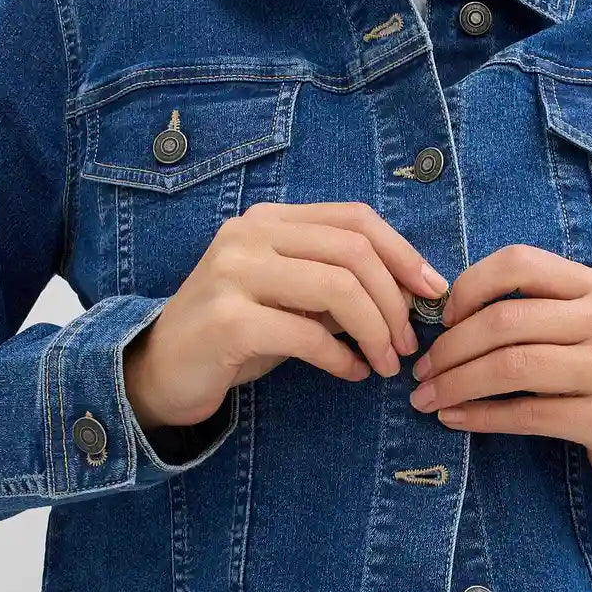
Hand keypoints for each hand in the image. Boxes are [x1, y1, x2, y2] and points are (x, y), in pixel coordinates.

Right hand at [122, 202, 448, 430]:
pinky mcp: (228, 320)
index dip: (403, 252)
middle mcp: (249, 235)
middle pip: (353, 251)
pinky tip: (352, 373)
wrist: (158, 371)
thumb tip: (410, 294)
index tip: (433, 292)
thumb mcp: (289, 297)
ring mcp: (234, 274)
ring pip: (338, 289)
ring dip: (376, 331)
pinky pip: (309, 335)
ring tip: (386, 363)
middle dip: (395, 301)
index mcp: (268, 220)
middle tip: (409, 343)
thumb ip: (336, 283)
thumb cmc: (235, 333)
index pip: (354, 218)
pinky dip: (342, 358)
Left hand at [407, 244, 591, 496]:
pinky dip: (480, 416)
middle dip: (450, 347)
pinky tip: (454, 418)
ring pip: (512, 367)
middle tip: (422, 371)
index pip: (519, 263)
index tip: (443, 318)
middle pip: (506, 320)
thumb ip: (526, 310)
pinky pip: (526, 414)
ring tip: (427, 398)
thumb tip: (441, 317)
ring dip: (456, 383)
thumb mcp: (575, 325)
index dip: (469, 286)